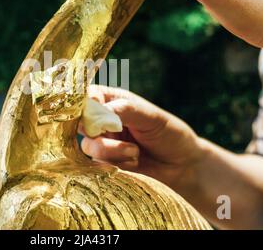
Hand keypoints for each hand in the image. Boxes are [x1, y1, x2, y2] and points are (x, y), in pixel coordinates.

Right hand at [79, 85, 204, 191]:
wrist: (182, 166)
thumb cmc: (169, 134)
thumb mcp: (150, 116)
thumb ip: (123, 110)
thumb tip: (97, 112)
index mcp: (112, 101)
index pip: (87, 96)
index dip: (86, 105)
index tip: (98, 116)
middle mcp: (103, 121)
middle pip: (80, 122)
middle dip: (95, 131)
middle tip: (111, 132)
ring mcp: (103, 143)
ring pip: (88, 145)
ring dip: (111, 150)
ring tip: (135, 152)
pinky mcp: (106, 164)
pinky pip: (98, 165)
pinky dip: (116, 164)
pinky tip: (134, 163)